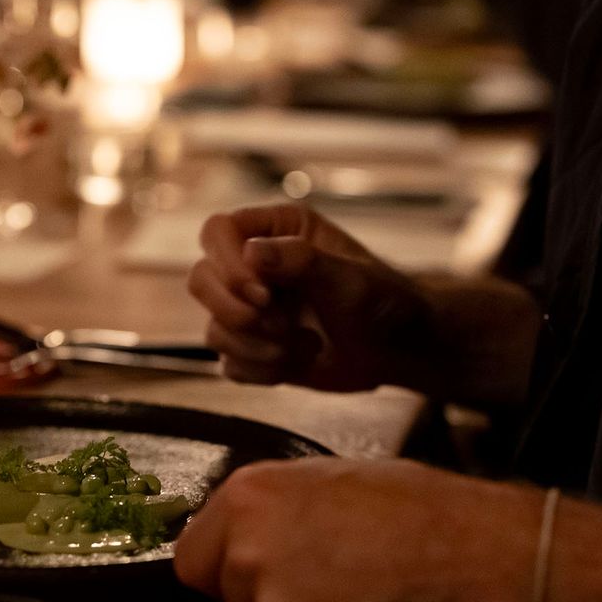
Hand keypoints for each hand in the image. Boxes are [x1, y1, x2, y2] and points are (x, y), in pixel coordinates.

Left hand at [174, 457, 537, 601]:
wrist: (478, 558)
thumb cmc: (420, 510)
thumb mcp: (333, 481)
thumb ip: (280, 509)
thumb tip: (254, 531)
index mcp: (250, 496)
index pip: (193, 558)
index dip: (227, 571)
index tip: (257, 573)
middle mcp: (247, 549)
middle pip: (227, 598)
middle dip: (263, 601)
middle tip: (324, 587)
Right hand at [187, 204, 436, 390]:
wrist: (400, 351)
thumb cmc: (384, 302)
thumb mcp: (349, 278)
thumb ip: (301, 261)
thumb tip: (251, 252)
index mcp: (276, 231)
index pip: (218, 232)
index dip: (228, 264)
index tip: (263, 294)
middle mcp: (254, 266)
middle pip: (201, 280)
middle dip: (236, 312)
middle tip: (280, 325)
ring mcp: (250, 309)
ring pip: (214, 328)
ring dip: (257, 346)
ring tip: (303, 345)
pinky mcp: (252, 348)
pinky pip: (228, 363)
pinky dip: (261, 370)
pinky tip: (297, 362)